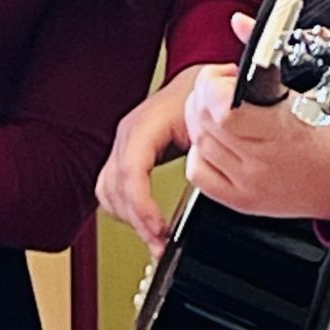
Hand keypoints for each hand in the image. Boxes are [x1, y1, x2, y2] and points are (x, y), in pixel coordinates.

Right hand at [96, 64, 201, 257]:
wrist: (199, 84)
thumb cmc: (205, 94)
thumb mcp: (210, 113)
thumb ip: (213, 131)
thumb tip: (221, 141)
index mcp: (144, 124)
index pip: (130, 169)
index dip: (141, 204)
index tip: (159, 230)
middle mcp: (128, 136)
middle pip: (115, 187)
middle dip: (136, 220)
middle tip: (161, 245)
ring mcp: (124, 146)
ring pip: (108, 192)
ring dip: (130, 220)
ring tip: (156, 241)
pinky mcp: (127, 157)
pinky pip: (112, 190)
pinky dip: (126, 212)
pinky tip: (146, 225)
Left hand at [182, 13, 329, 223]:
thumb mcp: (312, 86)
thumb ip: (265, 52)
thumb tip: (241, 22)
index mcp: (284, 128)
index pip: (223, 107)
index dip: (215, 84)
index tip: (228, 76)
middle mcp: (264, 160)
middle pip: (203, 118)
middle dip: (207, 93)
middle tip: (227, 90)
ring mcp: (250, 183)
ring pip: (198, 141)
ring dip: (203, 120)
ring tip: (227, 114)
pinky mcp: (242, 200)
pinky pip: (198, 172)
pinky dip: (202, 153)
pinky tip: (222, 144)